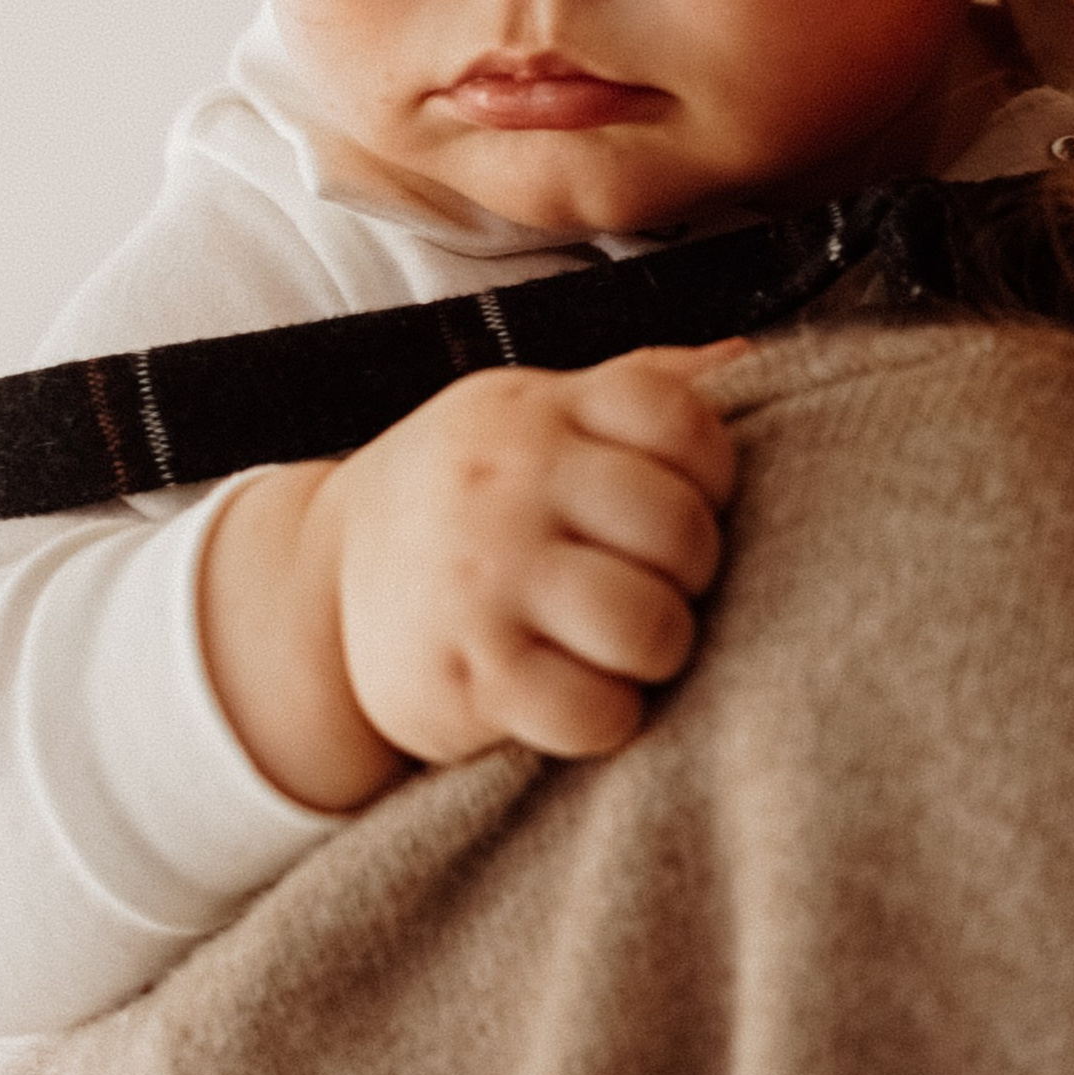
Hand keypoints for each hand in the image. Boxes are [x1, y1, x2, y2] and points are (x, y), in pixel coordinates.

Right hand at [198, 346, 744, 812]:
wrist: (324, 578)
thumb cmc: (466, 494)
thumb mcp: (533, 414)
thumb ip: (639, 386)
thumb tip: (749, 358)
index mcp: (538, 410)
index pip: (680, 418)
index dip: (714, 472)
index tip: (689, 502)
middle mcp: (508, 485)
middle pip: (679, 529)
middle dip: (691, 572)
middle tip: (656, 584)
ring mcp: (483, 579)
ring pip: (649, 626)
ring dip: (658, 649)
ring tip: (624, 643)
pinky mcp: (466, 675)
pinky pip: (595, 712)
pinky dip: (609, 716)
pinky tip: (581, 692)